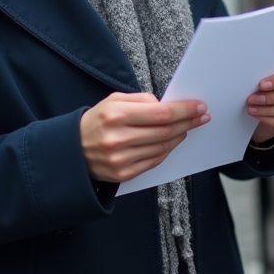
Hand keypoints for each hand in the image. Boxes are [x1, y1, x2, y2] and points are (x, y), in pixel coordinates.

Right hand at [81, 92, 209, 183]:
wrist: (72, 151)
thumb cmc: (96, 122)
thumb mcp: (112, 101)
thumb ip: (140, 100)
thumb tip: (166, 105)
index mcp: (116, 115)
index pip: (160, 113)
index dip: (184, 110)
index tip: (199, 107)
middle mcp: (118, 138)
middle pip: (165, 131)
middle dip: (188, 122)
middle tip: (202, 116)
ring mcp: (121, 159)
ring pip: (163, 147)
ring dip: (180, 136)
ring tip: (188, 128)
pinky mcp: (124, 174)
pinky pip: (154, 161)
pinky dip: (167, 150)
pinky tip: (173, 141)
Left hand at [247, 61, 273, 143]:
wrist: (270, 102)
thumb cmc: (270, 84)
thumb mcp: (271, 75)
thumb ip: (269, 74)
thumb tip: (254, 79)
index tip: (262, 84)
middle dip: (271, 98)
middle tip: (252, 98)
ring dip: (266, 110)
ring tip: (251, 108)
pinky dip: (269, 120)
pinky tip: (258, 116)